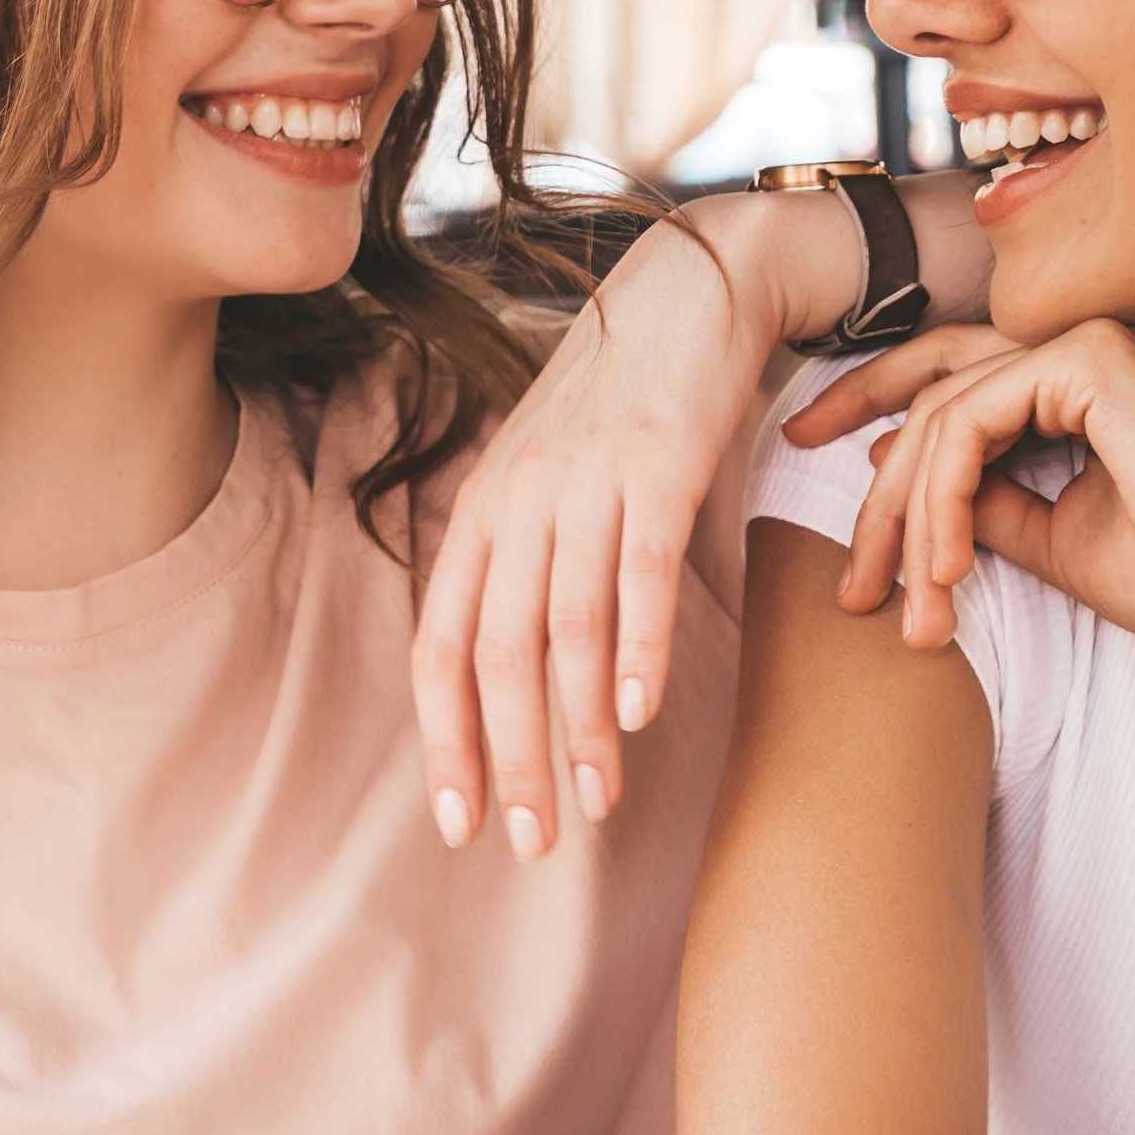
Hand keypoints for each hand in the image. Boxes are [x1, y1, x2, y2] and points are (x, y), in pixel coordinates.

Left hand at [412, 197, 800, 859]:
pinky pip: (638, 572)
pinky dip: (638, 649)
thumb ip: (529, 568)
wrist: (695, 292)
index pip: (440, 647)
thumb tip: (521, 682)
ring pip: (566, 627)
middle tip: (533, 842)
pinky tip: (645, 716)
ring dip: (582, 726)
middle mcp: (518, 501)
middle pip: (496, 653)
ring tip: (598, 802)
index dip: (446, 742)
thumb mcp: (549, 482)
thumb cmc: (623, 406)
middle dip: (511, 757)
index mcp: (483, 514)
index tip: (461, 823)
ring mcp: (585, 481)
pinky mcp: (658, 465)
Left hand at [784, 319, 1134, 670]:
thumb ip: (987, 503)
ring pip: (941, 415)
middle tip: (849, 584)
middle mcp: (1086, 345)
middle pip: (931, 388)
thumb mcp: (1054, 540)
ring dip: (909, 521)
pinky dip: (940, 501)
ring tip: (910, 606)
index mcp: (1084, 381)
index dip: (875, 422)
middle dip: (874, 488)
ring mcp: (1090, 342)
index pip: (954, 383)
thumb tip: (912, 485)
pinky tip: (945, 571)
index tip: (826, 484)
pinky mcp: (1091, 361)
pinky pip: (968, 422)